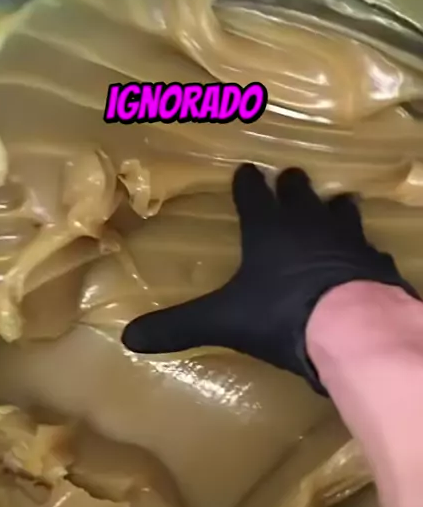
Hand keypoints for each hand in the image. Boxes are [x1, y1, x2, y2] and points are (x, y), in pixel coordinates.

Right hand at [122, 164, 417, 393]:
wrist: (351, 328)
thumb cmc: (280, 314)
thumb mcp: (222, 321)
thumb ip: (179, 326)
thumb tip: (129, 338)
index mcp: (268, 232)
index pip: (253, 197)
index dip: (247, 184)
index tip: (246, 169)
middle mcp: (309, 228)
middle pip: (301, 196)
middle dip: (293, 186)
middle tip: (292, 175)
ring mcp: (348, 243)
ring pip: (341, 214)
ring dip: (336, 207)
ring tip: (339, 200)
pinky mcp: (376, 265)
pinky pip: (370, 250)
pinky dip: (365, 250)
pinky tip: (369, 253)